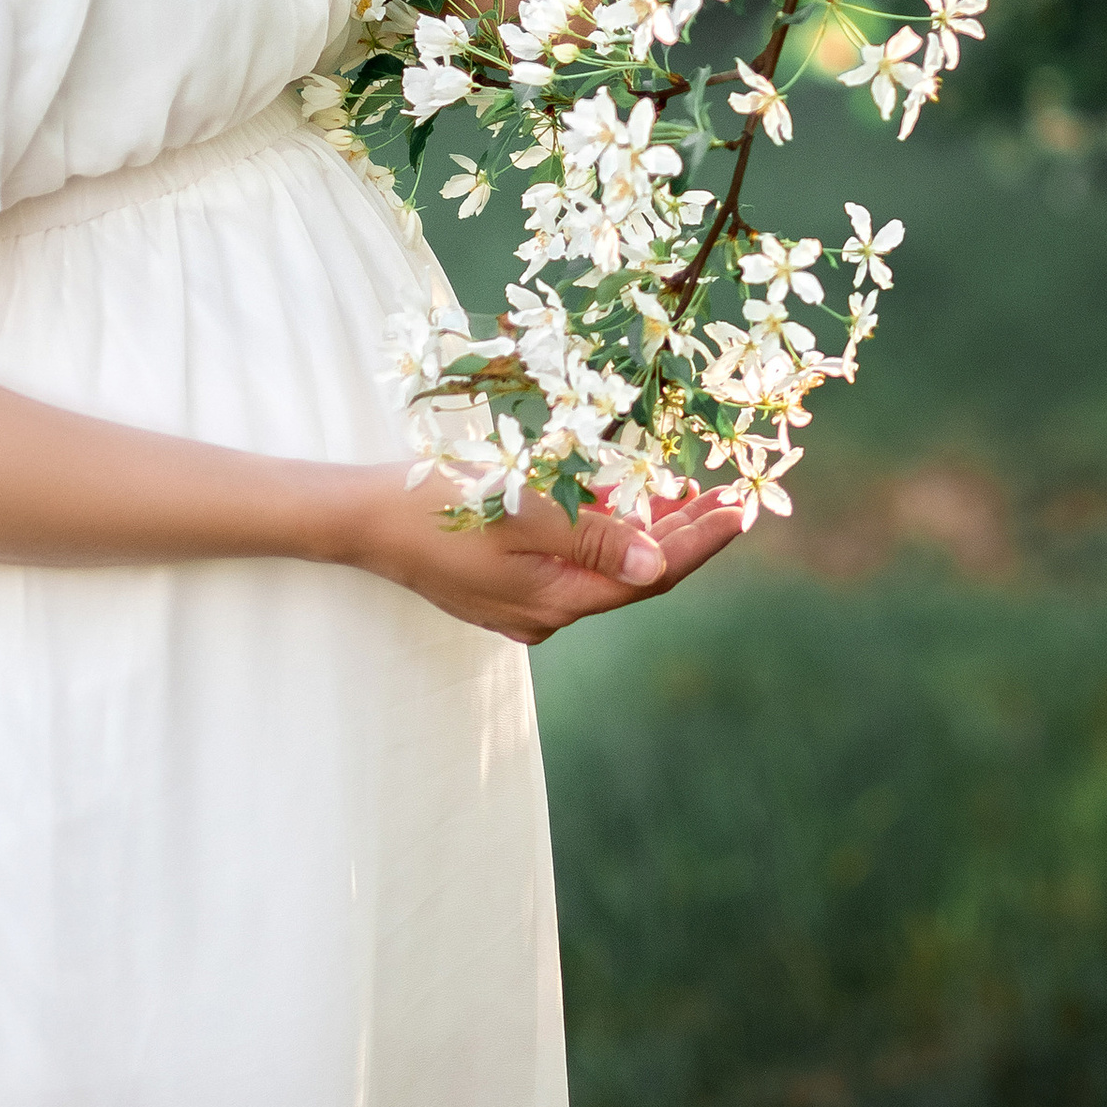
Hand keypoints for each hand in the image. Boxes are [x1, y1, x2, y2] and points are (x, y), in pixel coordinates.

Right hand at [345, 463, 747, 646]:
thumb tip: (657, 567)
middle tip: (729, 497)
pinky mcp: (509, 584)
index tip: (741, 510)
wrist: (365, 520)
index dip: (699, 543)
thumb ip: (592, 537)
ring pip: (605, 567)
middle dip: (683, 535)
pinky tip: (622, 502)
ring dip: (646, 530)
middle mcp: (549, 612)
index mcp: (557, 601)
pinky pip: (573, 561)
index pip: (651, 577)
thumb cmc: (442, 507)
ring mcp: (527, 602)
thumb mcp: (522, 511)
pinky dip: (603, 532)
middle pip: (634, 576)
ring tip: (691, 494)